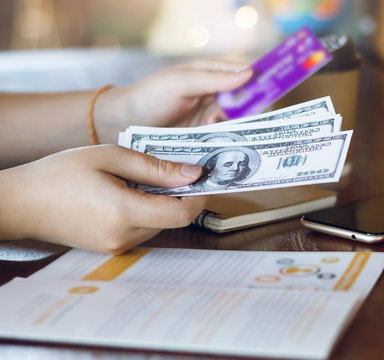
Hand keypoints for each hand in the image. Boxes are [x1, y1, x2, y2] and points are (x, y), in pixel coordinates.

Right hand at [0, 145, 207, 253]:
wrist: (21, 203)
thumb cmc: (59, 174)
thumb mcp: (109, 157)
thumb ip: (154, 167)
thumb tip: (192, 174)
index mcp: (124, 213)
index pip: (182, 213)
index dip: (200, 196)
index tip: (206, 178)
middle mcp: (124, 237)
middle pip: (173, 218)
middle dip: (182, 195)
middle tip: (178, 170)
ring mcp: (117, 247)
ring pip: (160, 224)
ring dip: (164, 202)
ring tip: (147, 178)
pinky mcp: (112, 248)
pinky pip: (143, 229)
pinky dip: (147, 210)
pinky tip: (131, 192)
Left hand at [96, 60, 252, 141]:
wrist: (122, 124)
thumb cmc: (150, 95)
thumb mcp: (182, 83)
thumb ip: (214, 79)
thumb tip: (248, 73)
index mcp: (210, 75)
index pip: (242, 75)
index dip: (260, 82)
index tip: (276, 92)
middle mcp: (212, 95)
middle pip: (244, 102)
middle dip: (255, 110)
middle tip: (267, 122)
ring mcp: (208, 117)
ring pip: (235, 122)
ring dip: (242, 130)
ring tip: (251, 139)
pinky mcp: (202, 137)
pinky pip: (222, 139)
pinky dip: (229, 143)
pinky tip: (233, 149)